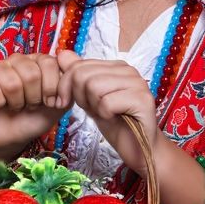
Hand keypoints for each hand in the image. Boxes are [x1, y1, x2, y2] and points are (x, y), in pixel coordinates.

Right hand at [0, 53, 68, 159]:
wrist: (10, 137)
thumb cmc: (33, 118)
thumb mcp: (59, 106)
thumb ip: (69, 88)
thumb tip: (72, 71)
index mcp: (39, 62)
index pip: (49, 63)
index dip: (50, 88)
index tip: (49, 102)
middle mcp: (19, 60)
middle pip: (31, 74)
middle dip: (33, 98)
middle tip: (30, 105)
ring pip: (12, 83)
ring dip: (16, 103)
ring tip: (15, 106)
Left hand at [55, 50, 158, 176]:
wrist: (138, 150)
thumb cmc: (116, 125)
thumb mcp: (89, 99)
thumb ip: (77, 76)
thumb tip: (62, 54)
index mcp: (116, 66)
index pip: (79, 66)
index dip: (67, 87)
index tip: (69, 102)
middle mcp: (129, 70)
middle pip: (84, 74)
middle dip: (80, 97)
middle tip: (94, 110)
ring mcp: (138, 83)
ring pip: (94, 86)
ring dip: (94, 106)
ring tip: (106, 114)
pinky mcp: (142, 99)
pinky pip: (107, 102)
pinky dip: (105, 115)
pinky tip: (115, 118)